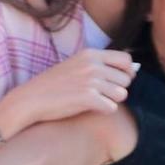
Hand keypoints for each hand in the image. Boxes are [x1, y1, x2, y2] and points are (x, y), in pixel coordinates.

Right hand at [0, 49, 137, 147]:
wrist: (29, 100)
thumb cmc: (54, 85)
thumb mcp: (76, 66)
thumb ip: (101, 65)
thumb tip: (134, 68)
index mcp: (91, 54)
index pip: (126, 60)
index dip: (127, 72)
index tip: (118, 81)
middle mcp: (93, 65)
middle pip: (127, 79)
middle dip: (117, 89)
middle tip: (100, 95)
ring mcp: (91, 80)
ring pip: (122, 94)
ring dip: (111, 100)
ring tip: (94, 101)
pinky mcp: (88, 97)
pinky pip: (112, 107)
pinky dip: (104, 110)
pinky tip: (90, 109)